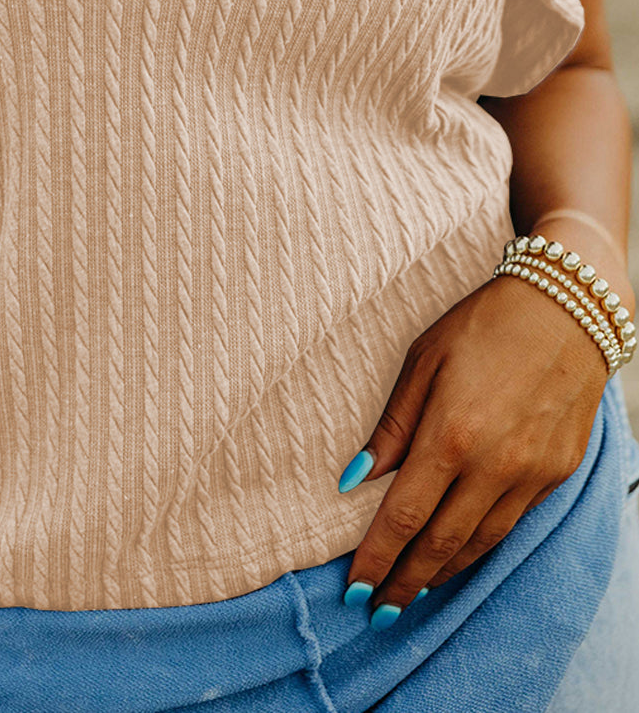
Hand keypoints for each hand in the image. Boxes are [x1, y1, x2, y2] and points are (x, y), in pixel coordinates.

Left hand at [339, 271, 608, 624]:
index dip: (376, 558)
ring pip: (480, 543)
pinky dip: (481, 547)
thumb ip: (391, 426)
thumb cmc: (483, 326)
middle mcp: (494, 466)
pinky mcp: (555, 474)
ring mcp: (530, 475)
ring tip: (413, 592)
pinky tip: (460, 555)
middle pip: (441, 544)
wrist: (566, 310)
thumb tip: (353, 479)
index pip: (404, 516)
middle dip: (405, 582)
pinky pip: (512, 524)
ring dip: (443, 574)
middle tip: (377, 609)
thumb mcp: (423, 361)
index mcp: (451, 435)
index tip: (355, 589)